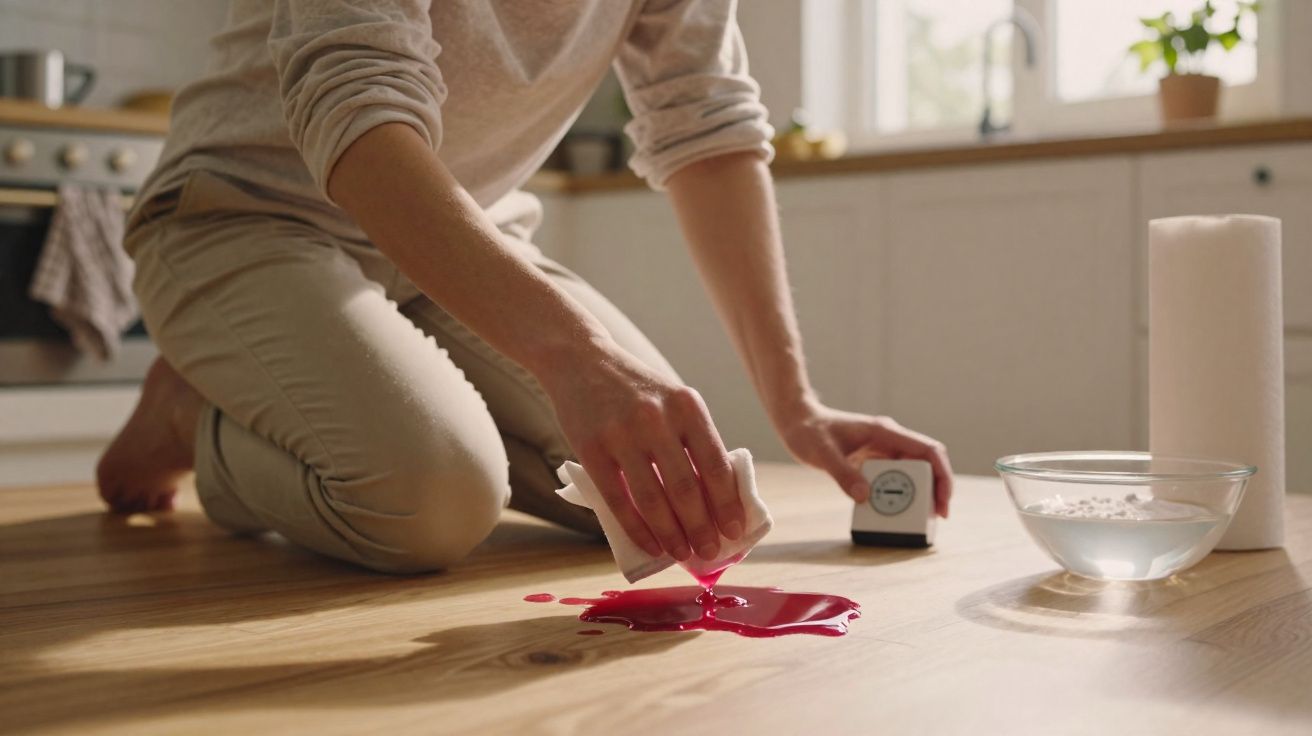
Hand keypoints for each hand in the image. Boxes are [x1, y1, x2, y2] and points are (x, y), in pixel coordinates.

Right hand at [541, 339, 745, 560]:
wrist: (582, 360)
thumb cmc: (637, 390)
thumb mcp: (674, 401)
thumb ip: (694, 441)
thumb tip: (716, 500)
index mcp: (687, 406)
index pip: (715, 464)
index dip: (727, 503)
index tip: (735, 531)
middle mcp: (657, 419)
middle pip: (686, 487)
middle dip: (701, 528)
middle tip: (710, 552)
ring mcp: (622, 434)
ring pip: (653, 498)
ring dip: (671, 534)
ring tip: (683, 554)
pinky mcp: (591, 449)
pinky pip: (618, 499)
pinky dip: (637, 528)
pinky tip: (650, 545)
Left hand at [779, 402, 953, 517]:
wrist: (797, 421)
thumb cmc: (808, 431)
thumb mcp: (822, 453)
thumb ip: (842, 474)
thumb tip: (864, 497)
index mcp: (885, 432)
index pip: (928, 451)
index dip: (942, 476)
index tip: (943, 502)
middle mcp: (890, 440)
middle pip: (926, 464)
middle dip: (935, 491)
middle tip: (934, 519)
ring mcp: (883, 450)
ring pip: (913, 472)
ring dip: (918, 494)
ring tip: (917, 519)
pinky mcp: (873, 460)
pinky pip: (895, 478)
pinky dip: (899, 494)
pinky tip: (894, 511)